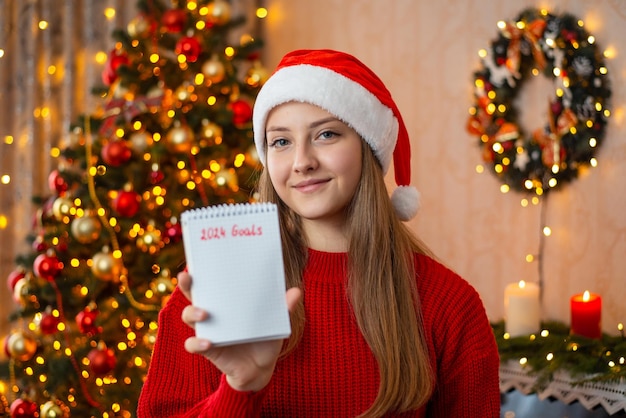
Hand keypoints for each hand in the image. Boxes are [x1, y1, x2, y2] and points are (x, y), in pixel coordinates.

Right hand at [177, 271, 301, 391]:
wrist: (261, 367)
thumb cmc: (264, 338)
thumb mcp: (276, 321)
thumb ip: (283, 307)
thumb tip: (297, 291)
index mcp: (227, 301)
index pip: (211, 281)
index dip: (201, 270)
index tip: (198, 259)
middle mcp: (212, 313)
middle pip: (193, 294)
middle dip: (188, 284)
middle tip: (187, 276)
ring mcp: (208, 330)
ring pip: (188, 317)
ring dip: (192, 313)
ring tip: (204, 314)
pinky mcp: (208, 349)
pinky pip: (193, 345)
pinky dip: (198, 343)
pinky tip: (209, 342)